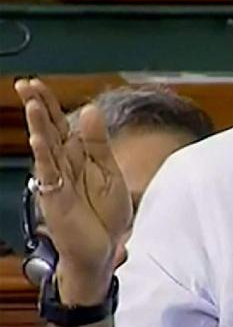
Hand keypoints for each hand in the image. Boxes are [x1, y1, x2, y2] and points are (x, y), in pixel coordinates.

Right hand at [14, 78, 131, 304]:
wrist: (105, 248)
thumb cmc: (105, 212)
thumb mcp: (109, 169)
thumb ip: (99, 141)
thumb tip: (90, 109)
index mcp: (78, 155)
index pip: (61, 123)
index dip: (50, 103)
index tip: (37, 83)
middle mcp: (64, 164)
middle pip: (49, 129)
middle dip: (38, 106)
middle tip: (25, 84)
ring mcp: (58, 180)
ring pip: (47, 147)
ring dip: (39, 125)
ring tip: (33, 104)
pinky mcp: (57, 197)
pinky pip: (49, 173)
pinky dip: (44, 155)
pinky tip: (39, 140)